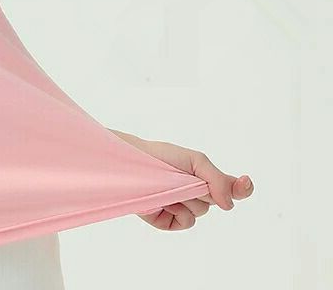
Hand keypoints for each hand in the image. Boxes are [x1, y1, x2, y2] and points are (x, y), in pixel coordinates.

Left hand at [131, 139, 253, 229]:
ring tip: (169, 185)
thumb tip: (230, 205)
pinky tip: (164, 200)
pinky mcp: (171, 221)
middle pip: (219, 200)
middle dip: (205, 188)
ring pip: (201, 211)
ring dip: (187, 197)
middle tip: (185, 176)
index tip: (246, 183)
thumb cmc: (164, 157)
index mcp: (206, 179)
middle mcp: (198, 195)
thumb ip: (217, 179)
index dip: (243, 188)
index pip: (232, 188)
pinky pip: (186, 222)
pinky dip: (178, 211)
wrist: (134, 164)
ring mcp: (185, 208)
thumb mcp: (195, 160)